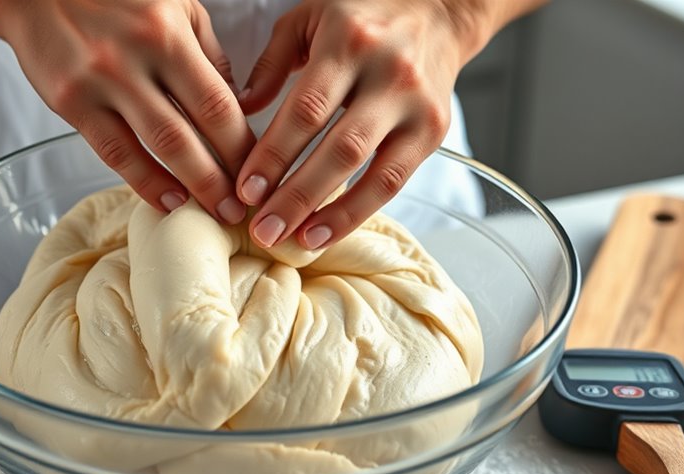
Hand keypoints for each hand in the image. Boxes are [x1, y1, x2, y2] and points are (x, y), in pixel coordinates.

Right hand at [0, 0, 253, 222]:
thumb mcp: (174, 5)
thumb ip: (207, 53)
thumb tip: (236, 102)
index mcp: (167, 33)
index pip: (217, 103)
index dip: (241, 146)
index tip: (256, 173)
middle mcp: (134, 59)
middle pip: (189, 134)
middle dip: (220, 180)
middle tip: (239, 210)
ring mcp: (100, 83)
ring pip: (154, 149)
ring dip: (188, 188)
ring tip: (211, 212)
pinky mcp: (70, 102)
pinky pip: (114, 153)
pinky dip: (144, 182)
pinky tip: (167, 200)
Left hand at [235, 0, 510, 248]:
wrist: (440, 9)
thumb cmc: (363, 17)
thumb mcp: (310, 18)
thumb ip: (273, 61)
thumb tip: (243, 110)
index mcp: (348, 42)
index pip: (306, 109)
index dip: (274, 155)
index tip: (245, 190)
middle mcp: (388, 74)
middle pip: (339, 149)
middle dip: (296, 195)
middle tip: (262, 228)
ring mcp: (416, 106)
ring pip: (373, 173)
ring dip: (329, 214)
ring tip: (293, 241)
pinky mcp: (433, 131)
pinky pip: (394, 182)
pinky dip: (358, 212)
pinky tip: (325, 233)